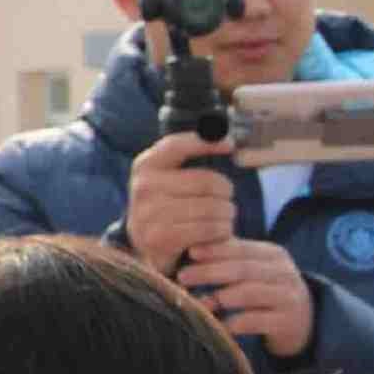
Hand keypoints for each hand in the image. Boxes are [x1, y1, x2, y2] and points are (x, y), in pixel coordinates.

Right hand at [122, 130, 242, 276]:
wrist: (143, 244)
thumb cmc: (167, 203)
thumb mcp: (169, 176)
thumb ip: (188, 155)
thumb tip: (220, 129)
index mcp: (146, 165)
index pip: (178, 146)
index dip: (206, 142)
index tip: (230, 144)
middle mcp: (144, 187)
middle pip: (206, 181)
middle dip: (226, 191)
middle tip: (227, 198)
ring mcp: (149, 213)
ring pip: (211, 208)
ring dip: (227, 214)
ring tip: (225, 216)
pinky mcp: (160, 238)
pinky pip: (207, 230)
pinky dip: (221, 231)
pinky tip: (219, 231)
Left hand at [174, 237, 316, 358]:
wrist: (302, 322)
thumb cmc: (266, 292)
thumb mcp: (254, 271)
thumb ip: (229, 260)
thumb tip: (190, 250)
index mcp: (273, 255)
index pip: (241, 248)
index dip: (214, 250)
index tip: (190, 252)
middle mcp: (284, 273)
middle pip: (243, 269)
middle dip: (210, 272)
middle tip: (182, 276)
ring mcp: (288, 297)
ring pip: (251, 293)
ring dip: (221, 297)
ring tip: (198, 303)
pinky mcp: (288, 322)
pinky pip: (257, 321)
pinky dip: (236, 323)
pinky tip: (219, 326)